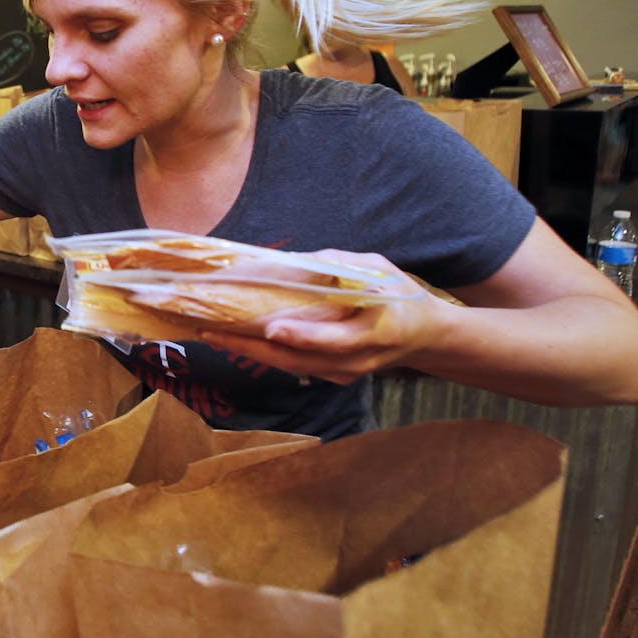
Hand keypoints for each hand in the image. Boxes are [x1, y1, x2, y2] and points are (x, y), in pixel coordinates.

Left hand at [199, 250, 443, 383]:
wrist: (424, 336)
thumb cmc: (400, 296)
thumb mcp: (380, 270)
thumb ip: (342, 266)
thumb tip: (297, 260)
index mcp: (376, 332)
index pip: (335, 340)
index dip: (302, 336)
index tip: (271, 327)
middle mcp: (356, 361)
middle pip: (299, 360)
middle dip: (252, 347)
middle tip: (213, 332)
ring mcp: (342, 374)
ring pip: (290, 366)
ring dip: (249, 352)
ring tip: (213, 334)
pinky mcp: (330, 376)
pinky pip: (292, 366)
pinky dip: (263, 354)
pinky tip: (236, 339)